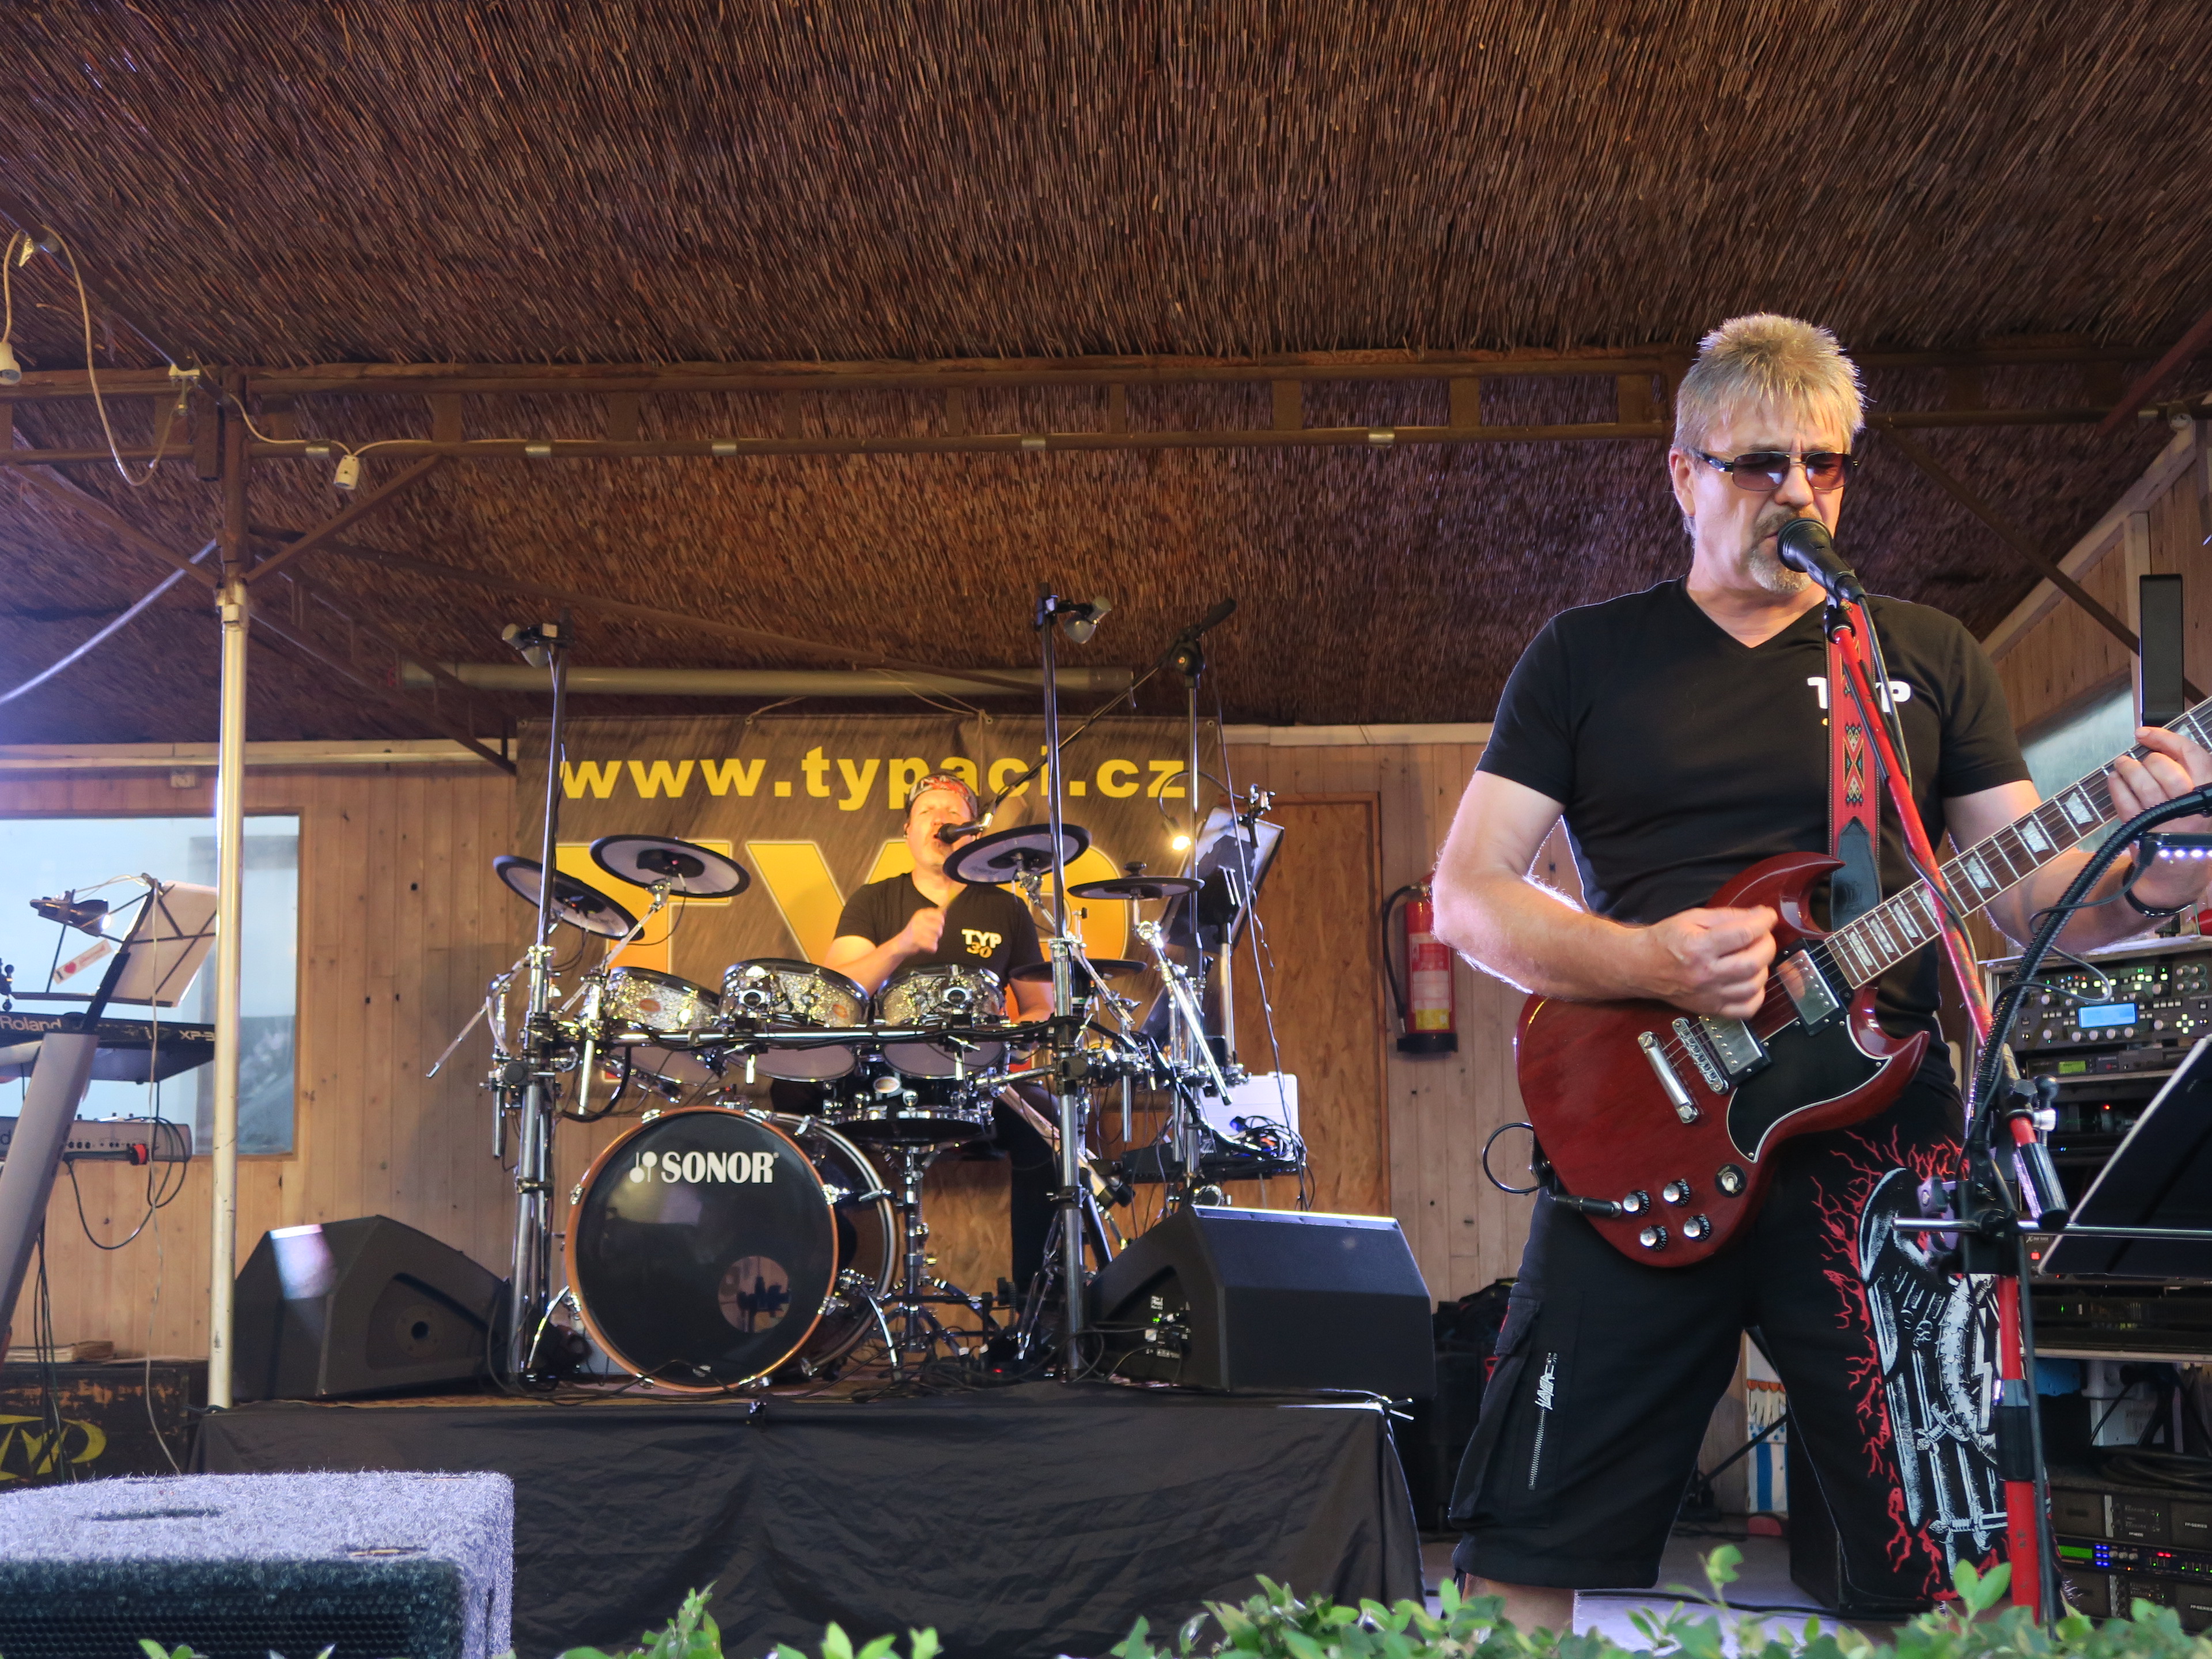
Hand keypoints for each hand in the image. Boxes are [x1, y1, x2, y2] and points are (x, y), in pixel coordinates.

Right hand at [898, 905, 947, 954]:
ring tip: (927, 941)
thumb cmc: (914, 932)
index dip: (941, 922)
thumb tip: (945, 910)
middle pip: (938, 927)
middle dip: (938, 934)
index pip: (939, 915)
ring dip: (933, 942)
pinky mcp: (916, 941)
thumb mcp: (922, 921)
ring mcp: (916, 930)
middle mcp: (918, 920)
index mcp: (921, 914)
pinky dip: (932, 949)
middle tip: (931, 935)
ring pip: (935, 938)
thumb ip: (934, 916)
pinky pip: (932, 946)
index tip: (937, 925)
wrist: (900, 943)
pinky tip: (927, 947)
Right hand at [1638, 905, 1777, 1018]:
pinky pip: (1746, 1009)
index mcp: (1698, 947)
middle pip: (1753, 962)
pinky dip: (1757, 995)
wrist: (1640, 966)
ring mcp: (1709, 995)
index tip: (1768, 917)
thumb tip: (1759, 915)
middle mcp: (1704, 974)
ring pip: (1753, 985)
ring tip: (1755, 956)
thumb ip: (1727, 916)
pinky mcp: (1710, 1008)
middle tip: (1763, 936)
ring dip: (1763, 967)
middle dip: (1767, 944)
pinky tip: (1751, 981)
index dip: (1763, 922)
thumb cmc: (1664, 941)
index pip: (1743, 933)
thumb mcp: (1692, 918)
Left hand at [2113, 727, 2211, 909]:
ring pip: (2142, 783)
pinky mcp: (2143, 832)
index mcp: (2209, 794)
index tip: (2144, 732)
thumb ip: (2188, 777)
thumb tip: (2159, 747)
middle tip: (2136, 758)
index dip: (2166, 739)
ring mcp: (2167, 820)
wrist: (2179, 874)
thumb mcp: (2200, 802)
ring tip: (2121, 765)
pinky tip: (2114, 780)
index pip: (2192, 755)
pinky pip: (2124, 801)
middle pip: (2164, 768)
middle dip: (2146, 759)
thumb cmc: (2189, 830)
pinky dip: (2116, 787)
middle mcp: (2192, 806)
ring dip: (2127, 768)